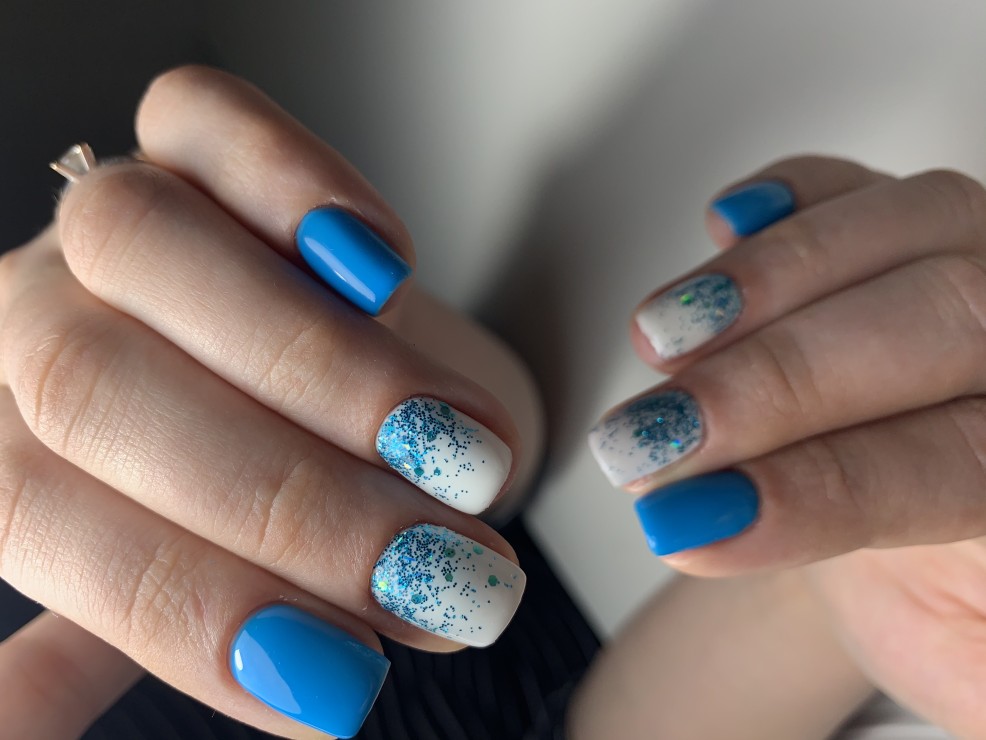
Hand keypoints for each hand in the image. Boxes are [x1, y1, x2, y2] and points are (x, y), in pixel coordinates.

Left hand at [0, 66, 537, 738]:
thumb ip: (164, 632)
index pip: (42, 521)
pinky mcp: (183, 140)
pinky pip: (204, 119)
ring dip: (321, 365)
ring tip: (454, 445)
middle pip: (95, 388)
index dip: (194, 610)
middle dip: (291, 497)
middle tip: (434, 565)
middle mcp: (21, 328)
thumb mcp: (195, 576)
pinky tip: (385, 266)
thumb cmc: (258, 494)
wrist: (318, 391)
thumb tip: (290, 691)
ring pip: (141, 246)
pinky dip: (294, 184)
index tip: (343, 681)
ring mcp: (98, 222)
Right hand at [587, 155, 985, 734]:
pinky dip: (794, 194)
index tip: (694, 520)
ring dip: (762, 281)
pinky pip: (863, 186)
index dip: (811, 491)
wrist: (934, 541)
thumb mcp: (970, 669)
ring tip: (660, 339)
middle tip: (657, 434)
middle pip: (940, 323)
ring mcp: (978, 265)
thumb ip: (970, 668)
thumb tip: (850, 614)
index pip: (950, 465)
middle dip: (772, 382)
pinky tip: (730, 222)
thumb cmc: (950, 603)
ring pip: (906, 228)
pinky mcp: (910, 232)